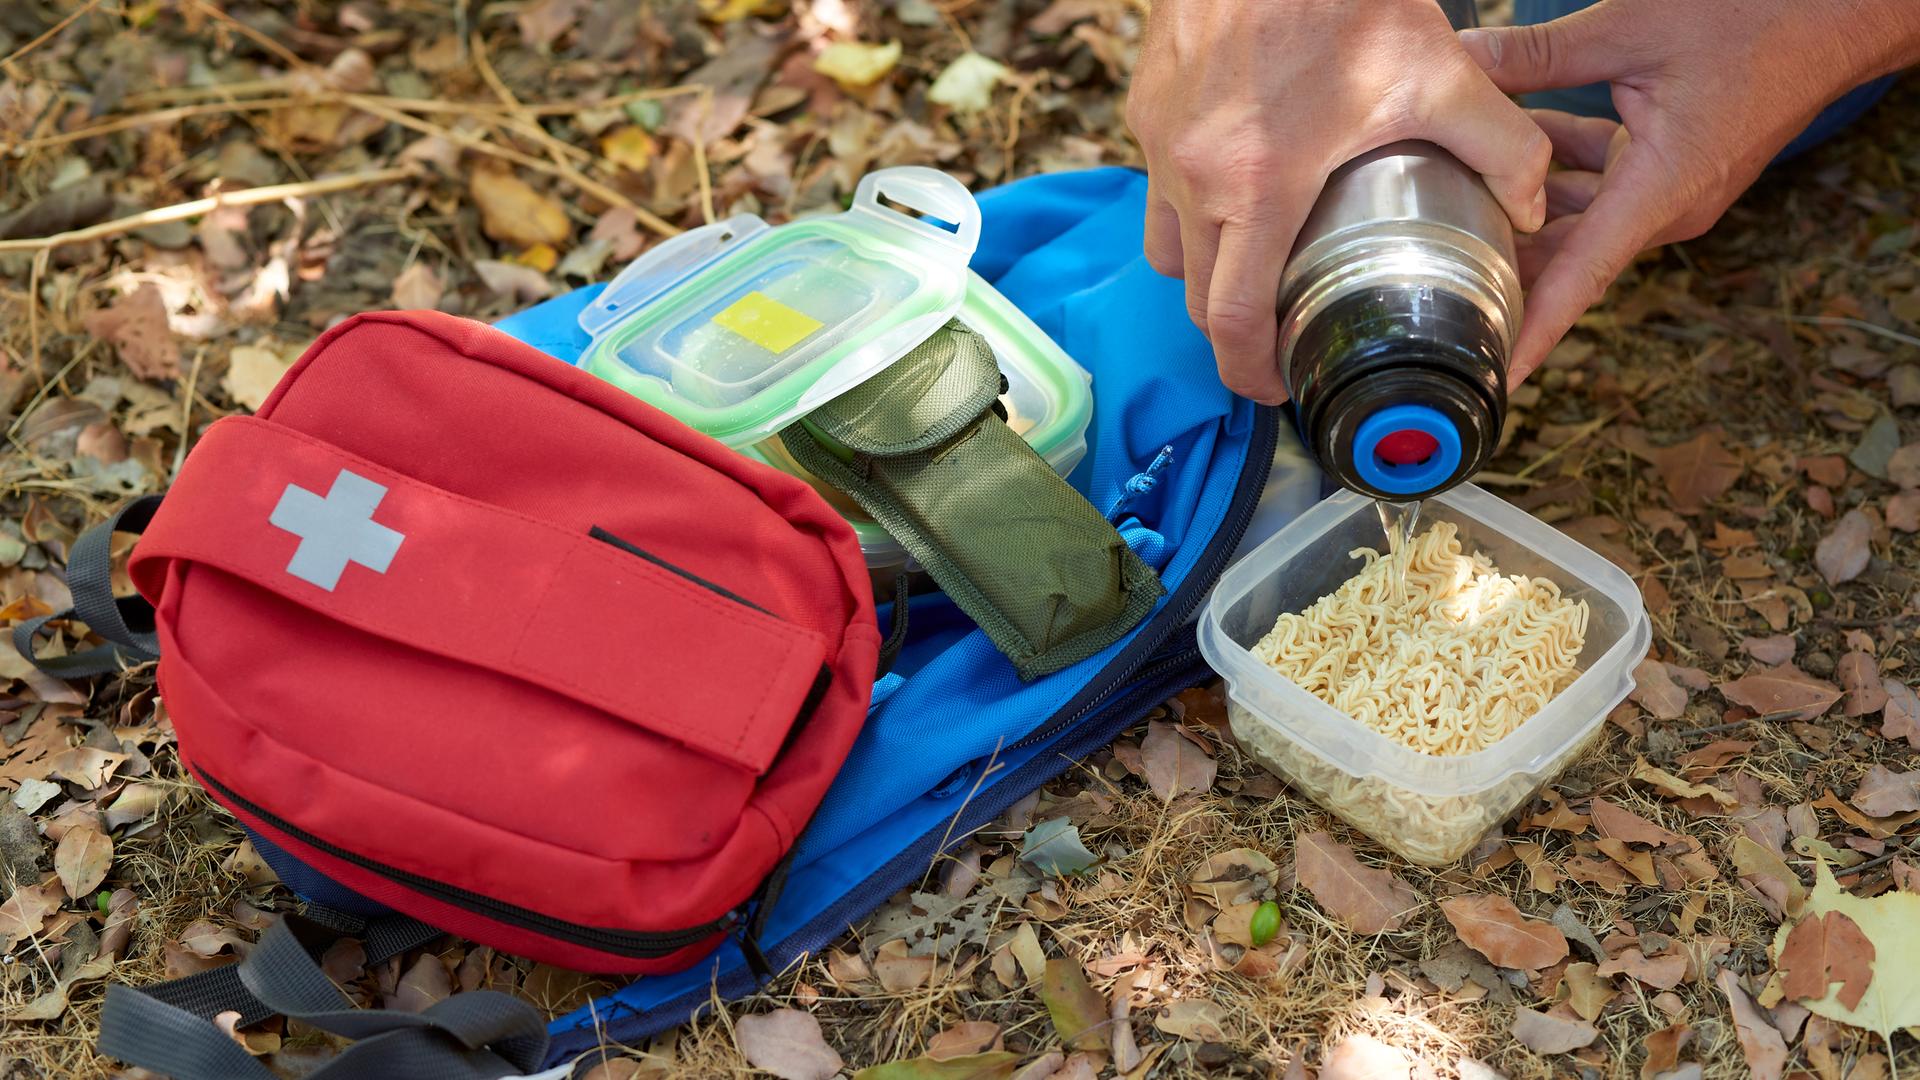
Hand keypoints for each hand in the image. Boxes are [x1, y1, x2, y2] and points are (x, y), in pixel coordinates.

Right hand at [1126, 0, 1550, 402]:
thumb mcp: (1439, 70)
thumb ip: (1502, 145)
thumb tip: (1533, 208)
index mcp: (1258, 185)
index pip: (1231, 319)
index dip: (1250, 372)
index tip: (1274, 385)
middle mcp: (1193, 175)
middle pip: (1193, 298)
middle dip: (1231, 332)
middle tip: (1273, 339)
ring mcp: (1159, 141)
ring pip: (1165, 245)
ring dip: (1204, 270)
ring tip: (1253, 262)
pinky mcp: (1146, 106)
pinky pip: (1158, 183)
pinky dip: (1191, 202)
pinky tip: (1238, 178)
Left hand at [1459, 0, 1919, 383]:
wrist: (1840, 13)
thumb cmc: (1759, 16)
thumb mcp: (1633, 28)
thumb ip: (1541, 54)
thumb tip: (1463, 60)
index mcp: (1663, 188)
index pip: (1584, 278)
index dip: (1535, 330)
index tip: (1496, 376)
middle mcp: (1669, 206)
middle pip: (1566, 252)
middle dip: (1502, 255)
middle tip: (1426, 258)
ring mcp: (1672, 190)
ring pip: (1578, 214)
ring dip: (1523, 202)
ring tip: (1449, 189)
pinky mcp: (1672, 167)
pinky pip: (1600, 183)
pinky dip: (1557, 168)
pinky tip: (1510, 137)